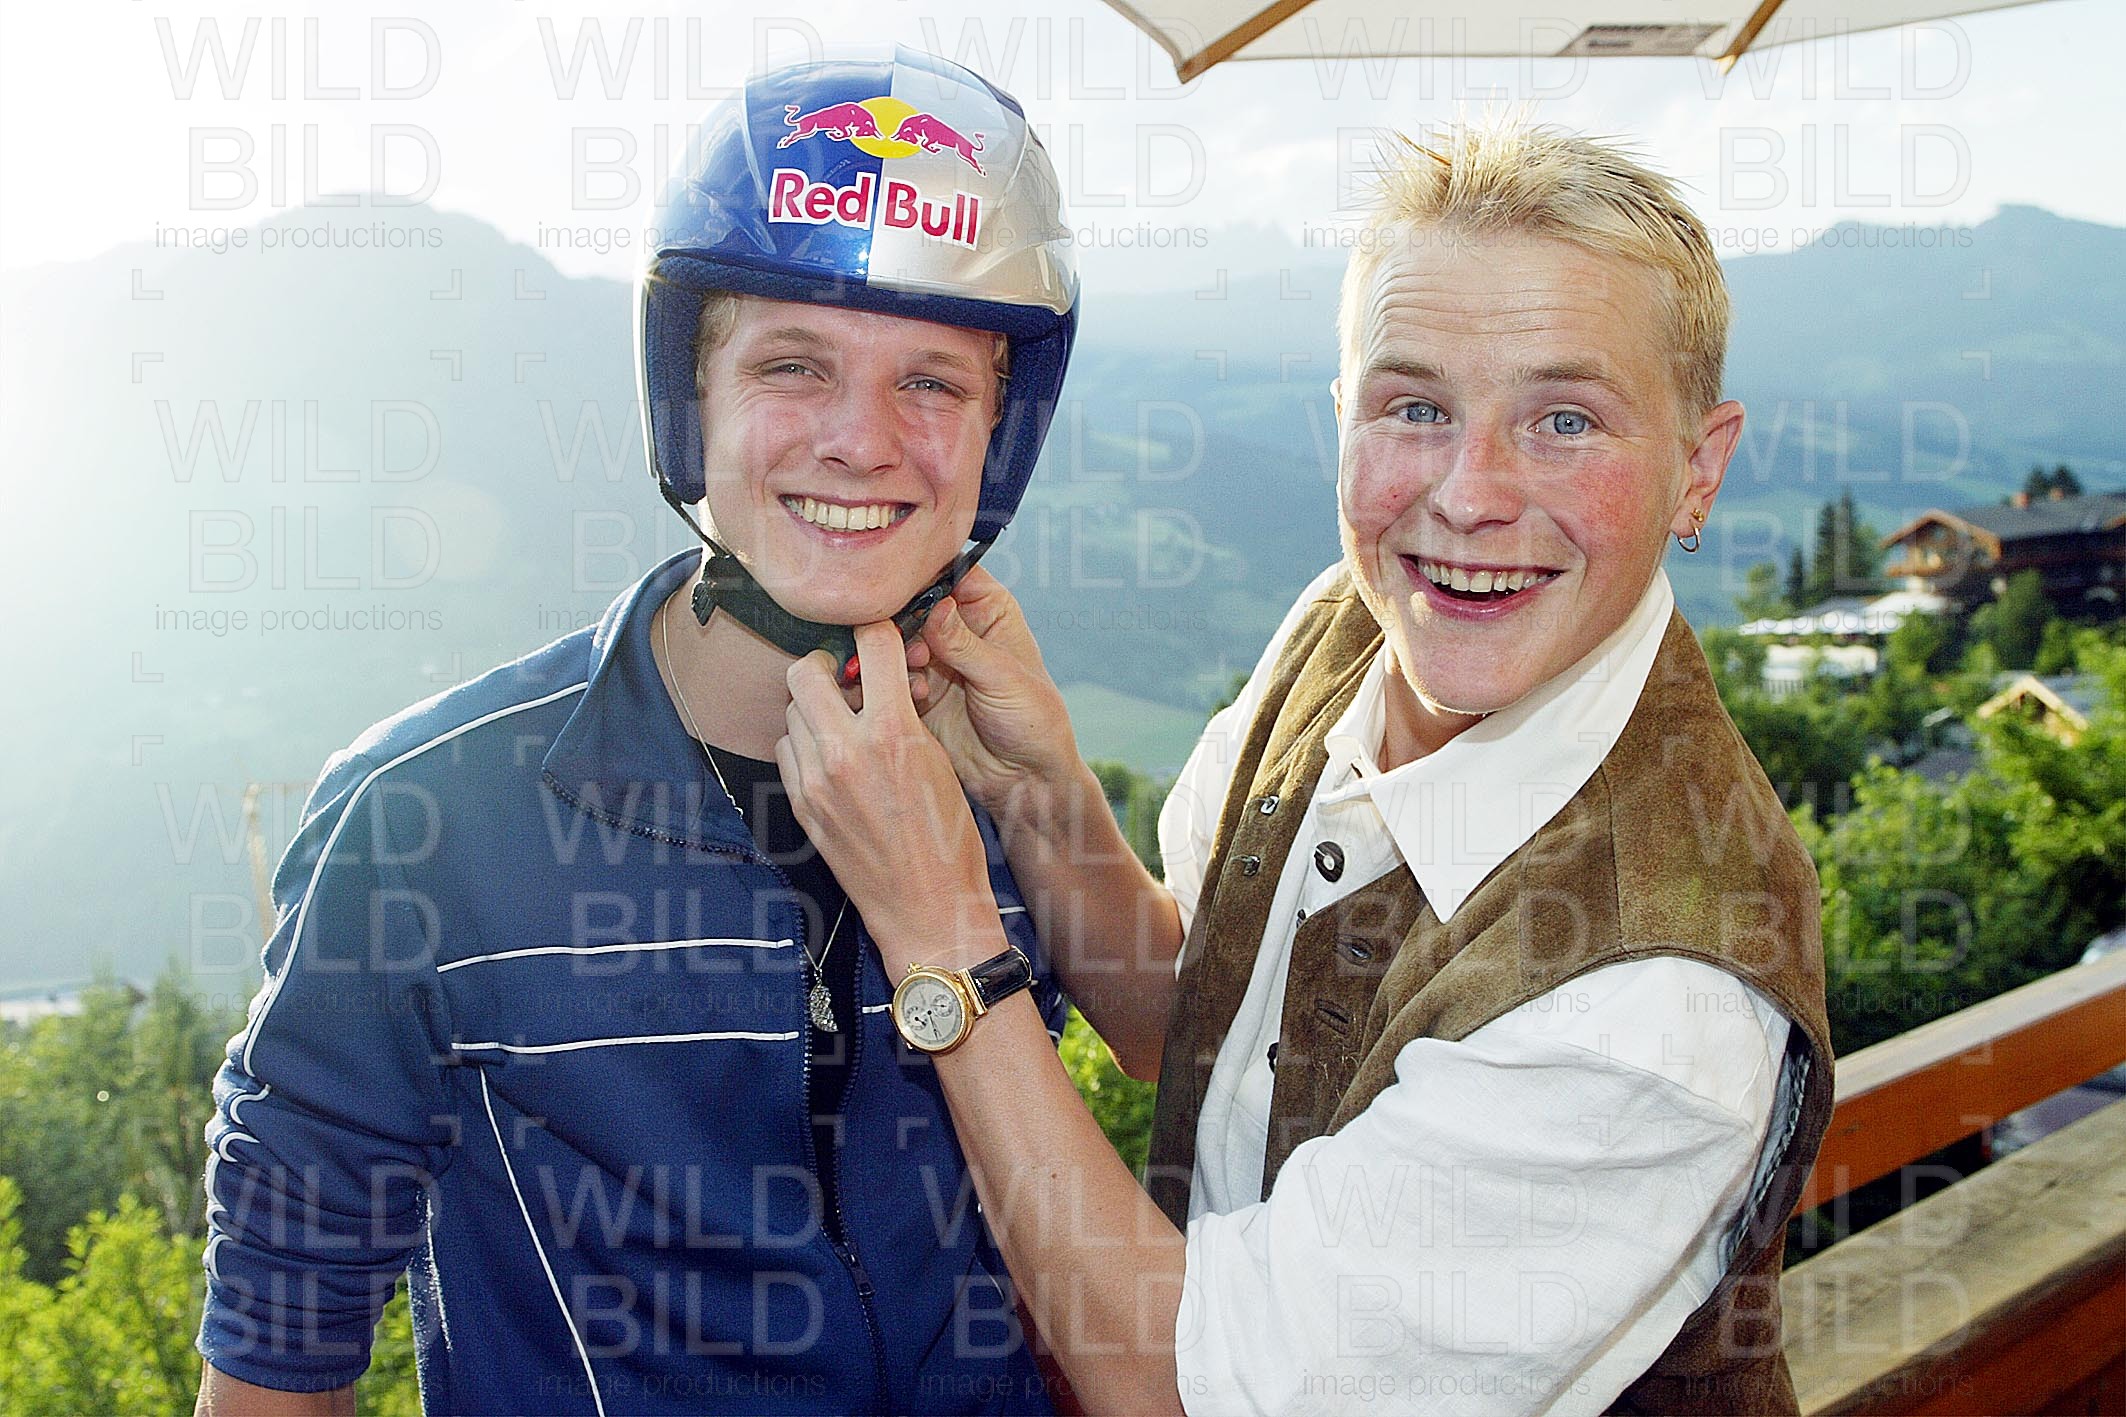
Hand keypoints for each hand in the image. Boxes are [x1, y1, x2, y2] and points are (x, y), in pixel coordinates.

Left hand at [780, 621, 999, 970]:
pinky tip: (830, 757)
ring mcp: (816, 781)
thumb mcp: (939, 762)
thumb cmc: (949, 839)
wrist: (929, 908)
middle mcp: (846, 751)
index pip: (871, 645)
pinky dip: (804, 744)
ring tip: (842, 722)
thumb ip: (905, 713)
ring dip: (814, 707)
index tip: (876, 634)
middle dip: (828, 666)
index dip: (875, 630)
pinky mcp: (802, 807)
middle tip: (846, 678)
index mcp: (893, 732)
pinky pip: (786, 751)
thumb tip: (884, 679)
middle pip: (808, 671)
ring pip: (792, 712)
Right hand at [909, 567, 1080, 816]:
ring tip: (913, 673)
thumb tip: (935, 608)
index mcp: (988, 609)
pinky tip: (906, 695)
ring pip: (895, 639)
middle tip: (902, 640)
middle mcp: (957, 628)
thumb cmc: (1034, 722)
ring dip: (892, 652)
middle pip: (912, 603)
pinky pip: (888, 675)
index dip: (922, 573)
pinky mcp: (916, 691)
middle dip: (899, 618)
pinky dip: (887, 681)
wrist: (1024, 779)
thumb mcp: (1003, 678)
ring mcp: (934, 660)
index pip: (949, 572)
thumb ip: (965, 644)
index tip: (897, 583)